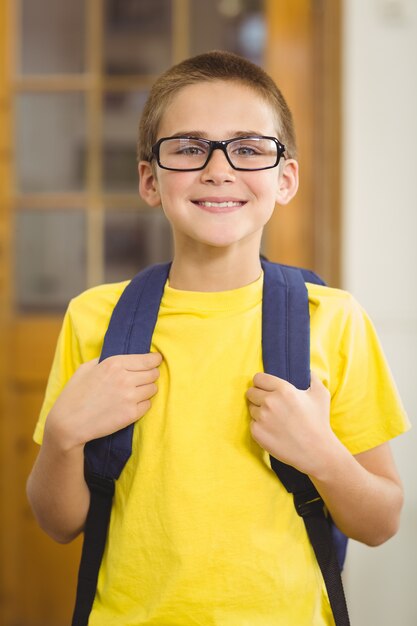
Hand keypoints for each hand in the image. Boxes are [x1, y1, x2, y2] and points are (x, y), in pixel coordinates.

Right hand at [44, 353, 161, 450]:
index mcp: (114, 363)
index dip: (154, 360)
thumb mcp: (86, 368)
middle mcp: (125, 378)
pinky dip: (142, 404)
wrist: (68, 423)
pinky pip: (148, 405)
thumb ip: (105, 360)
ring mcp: (130, 397)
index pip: (148, 359)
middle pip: (153, 374)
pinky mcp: (131, 414)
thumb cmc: (74, 394)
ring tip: (133, 393)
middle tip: (141, 379)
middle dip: (150, 375)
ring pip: (153, 389)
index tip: (156, 361)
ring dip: (146, 390)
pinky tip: (129, 405)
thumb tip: (122, 358)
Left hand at [246, 371, 336, 476]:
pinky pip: (252, 423)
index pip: (258, 378)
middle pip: (251, 392)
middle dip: (258, 396)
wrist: (316, 451)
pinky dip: (259, 426)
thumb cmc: (319, 422)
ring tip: (275, 419)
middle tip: (270, 405)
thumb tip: (308, 371)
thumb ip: (313, 378)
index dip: (262, 383)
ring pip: (251, 408)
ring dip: (259, 411)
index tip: (266, 388)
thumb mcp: (321, 395)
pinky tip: (273, 430)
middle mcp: (269, 402)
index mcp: (283, 389)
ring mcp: (262, 418)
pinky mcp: (257, 433)